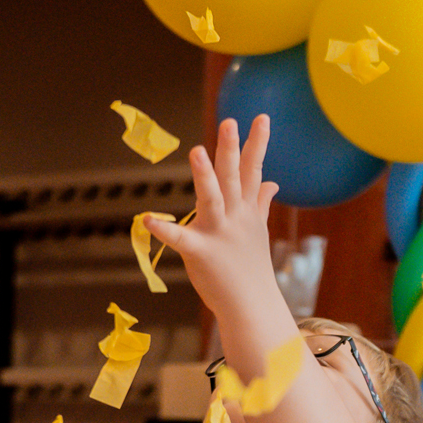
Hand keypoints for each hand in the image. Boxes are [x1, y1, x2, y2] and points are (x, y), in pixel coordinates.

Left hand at [145, 115, 280, 313]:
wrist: (251, 305)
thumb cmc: (250, 268)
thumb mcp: (257, 230)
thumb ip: (261, 203)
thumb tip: (273, 182)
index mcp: (246, 210)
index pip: (253, 170)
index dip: (257, 143)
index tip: (261, 117)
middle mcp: (235, 217)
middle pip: (233, 177)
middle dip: (232, 149)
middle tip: (230, 122)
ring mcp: (219, 234)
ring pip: (212, 199)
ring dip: (205, 176)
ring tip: (197, 151)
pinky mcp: (200, 253)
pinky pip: (181, 239)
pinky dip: (165, 230)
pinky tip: (149, 219)